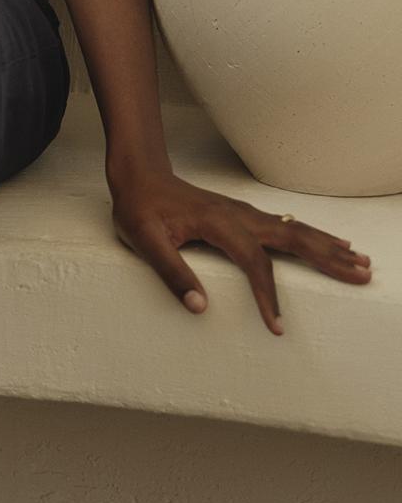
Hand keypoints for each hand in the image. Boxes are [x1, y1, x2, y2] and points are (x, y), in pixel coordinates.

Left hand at [107, 164, 372, 334]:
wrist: (139, 175)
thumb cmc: (139, 208)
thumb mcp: (144, 241)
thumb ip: (172, 274)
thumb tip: (200, 308)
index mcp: (219, 224)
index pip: (254, 263)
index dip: (267, 296)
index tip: (277, 327)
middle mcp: (239, 216)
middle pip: (293, 238)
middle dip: (329, 258)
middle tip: (362, 274)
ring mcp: (244, 213)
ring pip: (295, 229)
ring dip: (328, 245)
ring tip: (360, 260)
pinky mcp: (243, 215)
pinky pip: (286, 226)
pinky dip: (313, 236)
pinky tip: (329, 243)